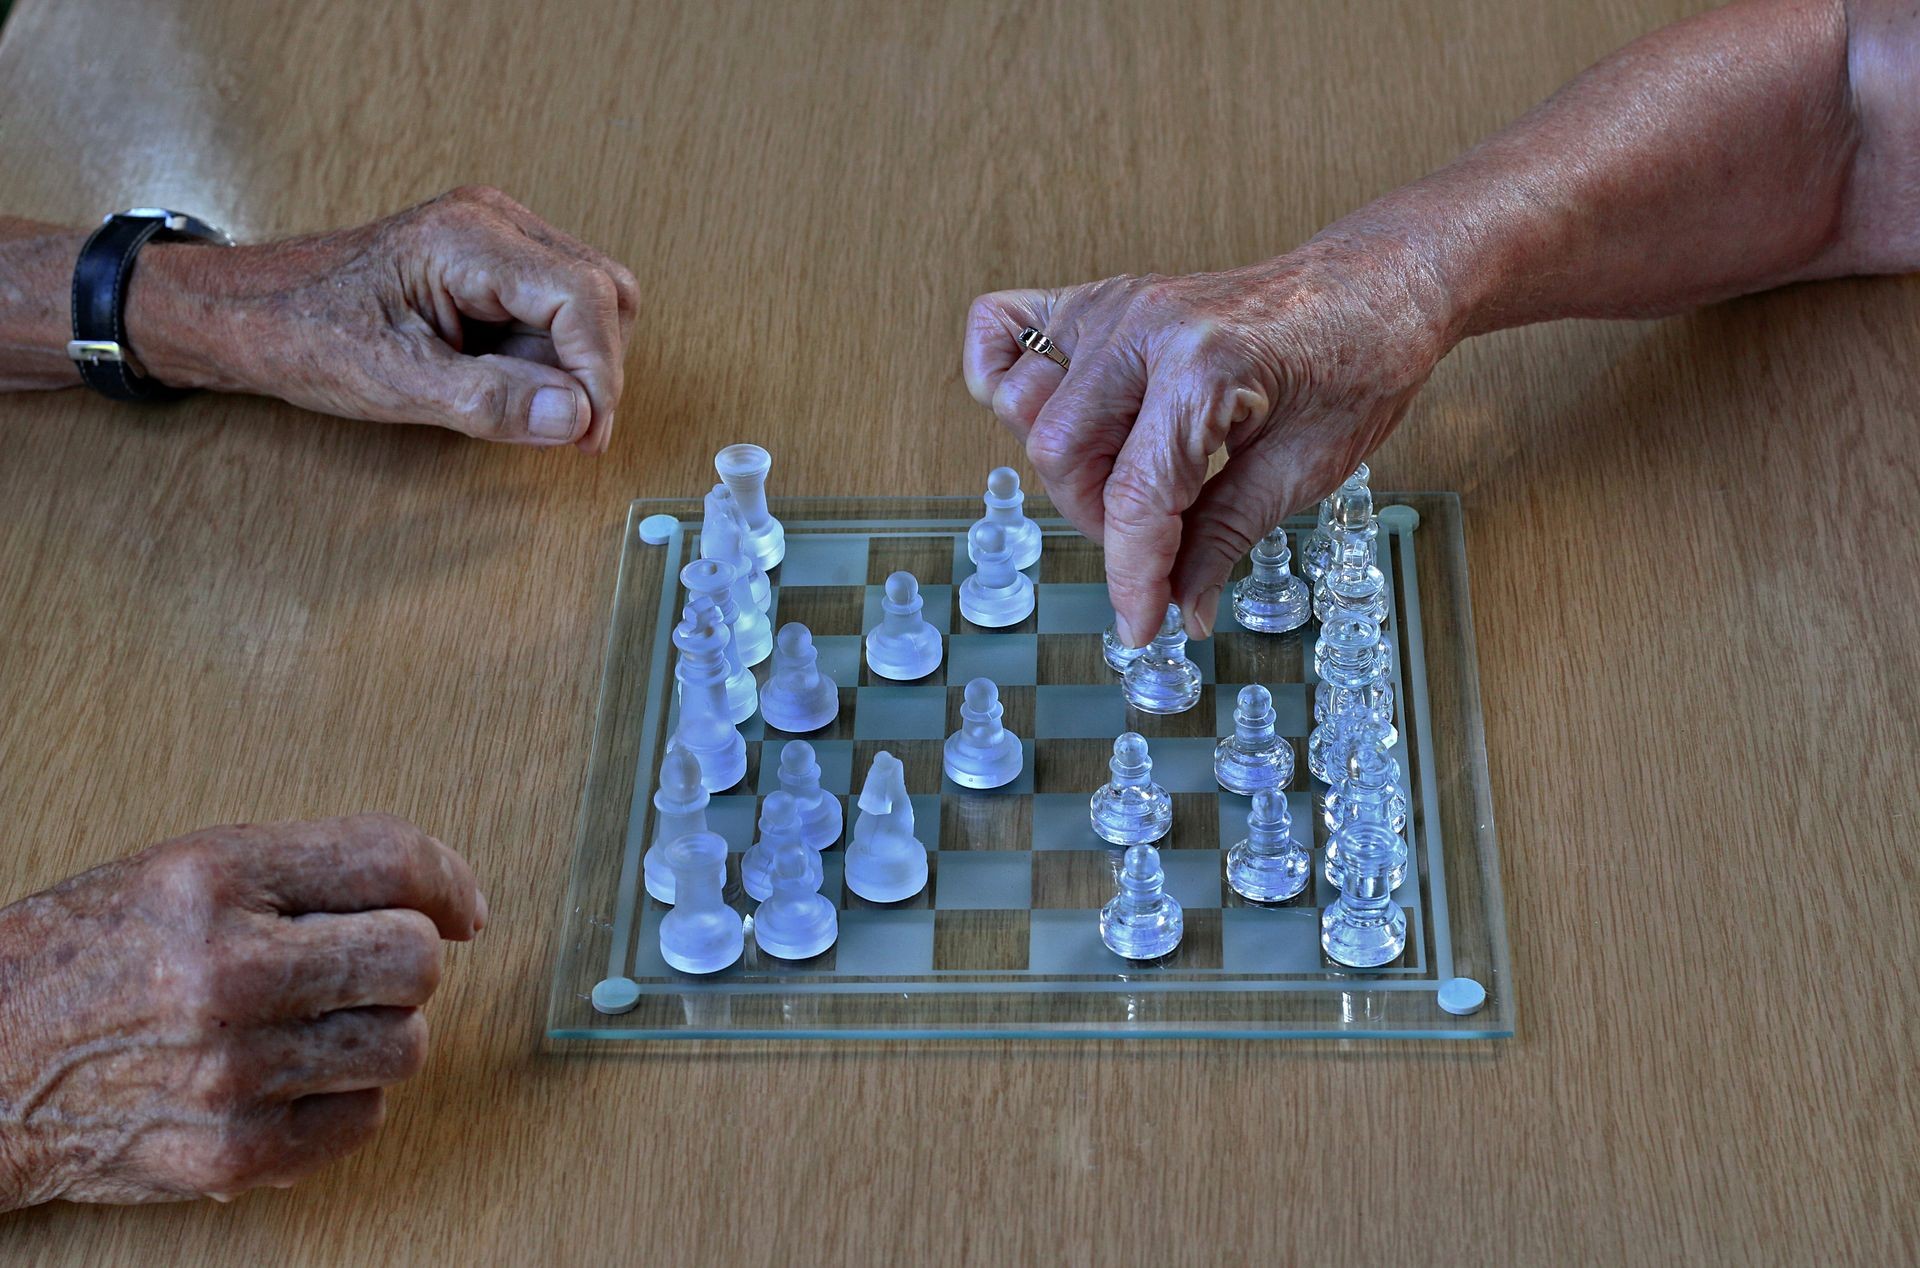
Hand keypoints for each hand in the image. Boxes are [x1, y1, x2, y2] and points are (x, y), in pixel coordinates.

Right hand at [0, 814, 484, 1208]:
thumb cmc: (91, 955)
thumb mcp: (189, 869)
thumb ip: (314, 869)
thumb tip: (451, 903)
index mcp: (214, 880)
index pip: (389, 860)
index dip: (448, 881)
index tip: (461, 907)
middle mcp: (225, 973)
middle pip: (415, 961)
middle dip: (406, 961)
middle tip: (364, 968)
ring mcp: (232, 1072)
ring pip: (405, 1044)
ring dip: (376, 1032)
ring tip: (310, 1023)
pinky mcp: (235, 1155)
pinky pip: (366, 1117)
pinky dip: (345, 1097)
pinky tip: (289, 1077)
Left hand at [129, 186, 637, 451]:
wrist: (255, 314)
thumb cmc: (308, 336)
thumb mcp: (398, 384)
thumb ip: (491, 402)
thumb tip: (574, 419)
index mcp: (470, 239)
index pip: (585, 297)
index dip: (600, 373)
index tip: (587, 434)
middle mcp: (495, 221)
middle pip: (606, 293)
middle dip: (594, 369)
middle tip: (564, 430)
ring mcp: (499, 234)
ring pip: (593, 301)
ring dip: (572, 363)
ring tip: (515, 398)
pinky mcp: (496, 258)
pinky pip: (558, 306)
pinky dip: (549, 354)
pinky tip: (501, 377)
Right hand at [964, 235, 1457, 643]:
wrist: (1376, 284)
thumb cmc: (1357, 363)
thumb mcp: (1306, 468)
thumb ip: (1224, 538)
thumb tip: (1176, 607)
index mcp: (1206, 367)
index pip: (1136, 495)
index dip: (1132, 576)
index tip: (1141, 625)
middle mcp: (1146, 326)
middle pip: (1060, 452)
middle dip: (1099, 521)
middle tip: (1155, 543)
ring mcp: (1116, 305)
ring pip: (1026, 406)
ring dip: (1065, 467)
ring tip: (1125, 481)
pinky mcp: (1101, 299)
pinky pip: (1002, 329)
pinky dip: (1004, 378)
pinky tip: (1057, 416)